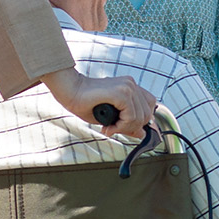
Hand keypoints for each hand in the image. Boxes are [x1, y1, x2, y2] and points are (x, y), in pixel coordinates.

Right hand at [41, 67, 155, 137]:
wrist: (70, 91)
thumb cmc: (87, 103)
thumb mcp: (111, 116)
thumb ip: (128, 123)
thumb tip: (142, 134)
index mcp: (131, 86)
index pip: (149, 107)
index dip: (140, 121)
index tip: (124, 127)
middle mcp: (132, 84)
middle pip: (146, 114)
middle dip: (131, 128)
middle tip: (114, 129)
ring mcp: (128, 86)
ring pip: (140, 117)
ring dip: (125, 128)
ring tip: (110, 128)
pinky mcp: (121, 92)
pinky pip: (131, 116)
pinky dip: (121, 126)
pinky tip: (109, 126)